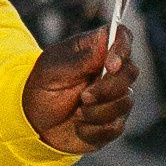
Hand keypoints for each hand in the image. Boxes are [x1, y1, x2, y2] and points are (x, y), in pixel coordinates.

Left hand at [22, 25, 135, 155]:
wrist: (35, 123)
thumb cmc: (42, 89)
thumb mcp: (52, 71)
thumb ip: (79, 59)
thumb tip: (104, 39)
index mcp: (94, 50)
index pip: (122, 36)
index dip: (122, 48)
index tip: (110, 65)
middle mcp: (110, 71)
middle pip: (130, 72)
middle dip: (107, 88)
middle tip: (84, 96)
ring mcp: (115, 96)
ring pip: (126, 102)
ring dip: (97, 111)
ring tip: (77, 112)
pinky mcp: (114, 120)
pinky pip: (116, 126)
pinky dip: (93, 129)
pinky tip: (79, 126)